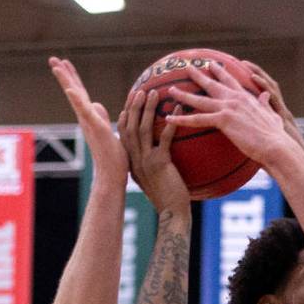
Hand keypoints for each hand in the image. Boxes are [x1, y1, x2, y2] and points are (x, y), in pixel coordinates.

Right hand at [49, 57, 127, 188]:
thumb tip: (97, 104)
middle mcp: (86, 118)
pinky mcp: (95, 128)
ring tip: (56, 66)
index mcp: (90, 117)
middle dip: (64, 74)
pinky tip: (70, 90)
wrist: (112, 175)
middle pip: (73, 91)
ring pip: (75, 97)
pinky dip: (77, 101)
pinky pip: (85, 112)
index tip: (64, 62)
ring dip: (66, 81)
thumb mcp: (109, 131)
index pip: (80, 93)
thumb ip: (102, 117)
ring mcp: (89, 122)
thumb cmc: (113, 156)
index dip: (72, 78)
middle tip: (52, 58)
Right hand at [116, 90, 188, 213]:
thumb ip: (154, 164)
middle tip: (141, 90)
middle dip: (134, 107)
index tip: (130, 102)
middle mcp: (135, 160)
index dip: (126, 117)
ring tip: (155, 93)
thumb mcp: (156, 179)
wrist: (173, 214)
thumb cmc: (169, 198)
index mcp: (132, 163)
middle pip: (131, 128)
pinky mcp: (160, 164)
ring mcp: (146, 162)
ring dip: (148, 110)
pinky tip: (179, 110)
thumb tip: (161, 154)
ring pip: (144, 130)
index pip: (124, 135)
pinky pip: (165, 139)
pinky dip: (171, 123)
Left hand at [164, 64, 294, 167]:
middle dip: (198, 75)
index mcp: (246, 97)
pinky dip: (182, 120)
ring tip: (171, 91)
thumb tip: (265, 96)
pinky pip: (198, 120)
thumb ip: (265, 105)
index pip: (230, 81)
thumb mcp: (272, 115)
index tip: (212, 65)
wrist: (275, 144)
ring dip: (183, 95)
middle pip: (212, 84)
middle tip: (187, 68)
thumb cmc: (275, 135)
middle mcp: (235, 98)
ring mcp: (228, 107)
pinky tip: (169, 119)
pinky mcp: (223, 120)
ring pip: (200, 100)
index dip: (220, 72)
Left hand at [244, 61, 303, 163]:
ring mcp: (281, 112)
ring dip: (258, 74)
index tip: (242, 74)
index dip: (255, 84)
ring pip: (269, 87)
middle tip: (242, 63)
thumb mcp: (269, 144)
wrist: (297, 162)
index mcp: (276, 116)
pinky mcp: (282, 116)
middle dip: (255, 73)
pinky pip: (271, 97)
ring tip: (245, 65)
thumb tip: (250, 136)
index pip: (265, 94)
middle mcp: (278, 111)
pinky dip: (262, 86)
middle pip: (267, 86)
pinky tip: (252, 79)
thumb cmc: (282, 158)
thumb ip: (261, 136)